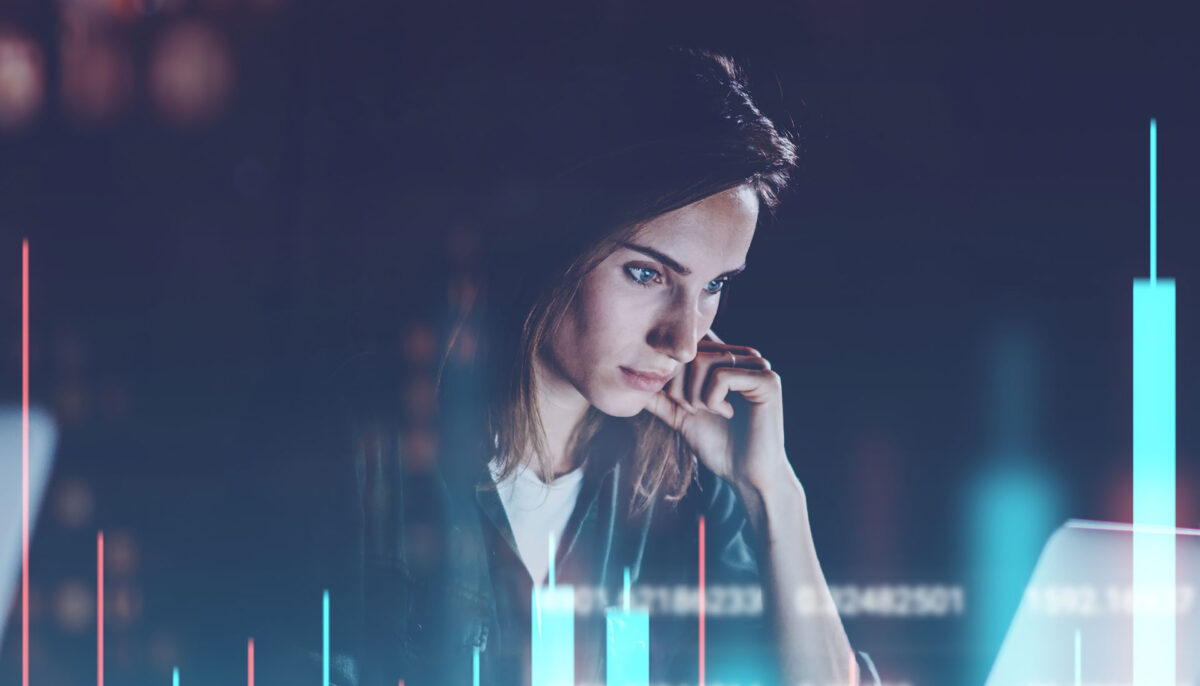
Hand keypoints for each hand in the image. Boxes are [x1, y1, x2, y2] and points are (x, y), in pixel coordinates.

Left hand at [643, 328, 790, 491]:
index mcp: (727, 358)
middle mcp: (744, 356)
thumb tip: (630, 380)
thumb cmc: (718, 445)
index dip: (671, 373)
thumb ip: (660, 396)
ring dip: (694, 395)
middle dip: (679, 386)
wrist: (746, 475)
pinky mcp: (768, 380)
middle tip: (691, 410)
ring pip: (703, 361)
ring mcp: (758, 366)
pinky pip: (723, 376)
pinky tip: (727, 415)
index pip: (685, 346)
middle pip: (691, 351)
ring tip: (707, 412)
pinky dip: (713, 400)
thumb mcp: (680, 415)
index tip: (679, 402)